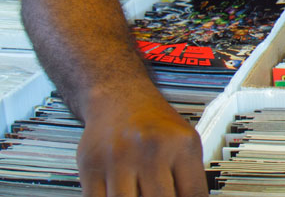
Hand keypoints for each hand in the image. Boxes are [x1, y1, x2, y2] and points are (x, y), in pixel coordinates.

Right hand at [78, 93, 206, 196]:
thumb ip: (188, 177)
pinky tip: (120, 194)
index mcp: (182, 144)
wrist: (119, 98)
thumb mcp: (184, 142)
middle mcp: (151, 149)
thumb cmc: (154, 123)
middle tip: (159, 195)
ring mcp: (119, 159)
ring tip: (140, 192)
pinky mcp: (90, 167)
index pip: (192, 194)